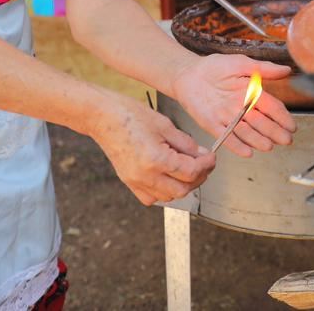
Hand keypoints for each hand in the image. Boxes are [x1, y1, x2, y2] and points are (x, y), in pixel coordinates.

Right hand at [89, 91, 215, 205]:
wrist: (103, 117)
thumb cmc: (129, 115)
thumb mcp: (165, 125)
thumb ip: (186, 143)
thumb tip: (202, 155)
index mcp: (156, 159)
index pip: (191, 172)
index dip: (206, 165)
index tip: (211, 158)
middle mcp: (145, 175)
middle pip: (183, 190)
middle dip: (199, 177)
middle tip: (204, 164)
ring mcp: (135, 181)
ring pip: (168, 197)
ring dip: (183, 185)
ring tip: (188, 169)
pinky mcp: (129, 182)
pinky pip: (151, 197)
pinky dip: (165, 191)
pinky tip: (169, 177)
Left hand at [173, 54, 295, 157]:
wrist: (189, 73)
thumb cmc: (215, 67)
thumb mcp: (240, 63)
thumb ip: (263, 68)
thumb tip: (286, 69)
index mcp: (252, 93)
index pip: (271, 107)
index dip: (282, 117)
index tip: (292, 126)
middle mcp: (242, 108)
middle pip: (262, 122)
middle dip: (274, 131)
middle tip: (286, 140)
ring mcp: (229, 118)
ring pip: (246, 132)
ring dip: (258, 140)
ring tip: (268, 146)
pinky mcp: (213, 125)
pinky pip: (227, 137)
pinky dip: (237, 145)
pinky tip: (247, 152)